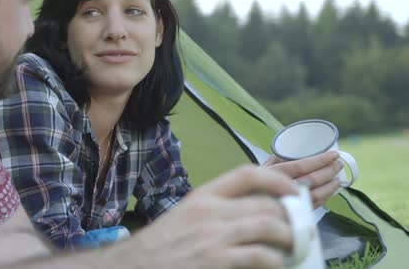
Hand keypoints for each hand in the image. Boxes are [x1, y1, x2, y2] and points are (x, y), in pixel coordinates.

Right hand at [118, 165, 298, 268]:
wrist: (135, 265)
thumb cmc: (161, 244)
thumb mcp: (186, 215)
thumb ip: (216, 209)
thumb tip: (255, 212)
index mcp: (203, 195)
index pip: (247, 174)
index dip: (278, 180)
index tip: (293, 191)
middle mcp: (210, 211)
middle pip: (266, 204)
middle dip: (290, 219)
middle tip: (298, 231)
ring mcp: (214, 236)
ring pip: (270, 228)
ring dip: (289, 240)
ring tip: (291, 249)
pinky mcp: (216, 261)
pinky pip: (261, 257)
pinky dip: (275, 262)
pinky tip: (273, 266)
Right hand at [263, 151, 343, 207]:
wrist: (245, 206)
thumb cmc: (255, 183)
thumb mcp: (263, 167)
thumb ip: (279, 159)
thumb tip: (299, 149)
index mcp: (272, 172)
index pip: (301, 165)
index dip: (320, 160)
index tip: (334, 155)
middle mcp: (279, 188)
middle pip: (311, 180)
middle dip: (329, 171)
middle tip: (338, 164)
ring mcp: (287, 202)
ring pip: (315, 195)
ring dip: (330, 186)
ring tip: (338, 179)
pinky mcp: (292, 214)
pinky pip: (313, 206)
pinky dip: (324, 198)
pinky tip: (329, 192)